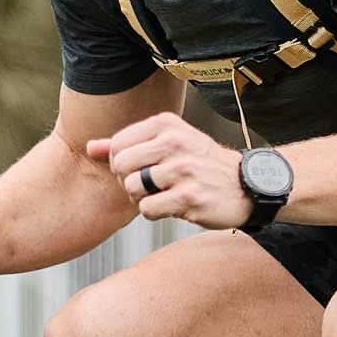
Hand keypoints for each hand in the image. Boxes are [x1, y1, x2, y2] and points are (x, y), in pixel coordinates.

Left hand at [87, 113, 251, 229]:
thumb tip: (90, 148)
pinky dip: (154, 213)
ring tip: (161, 196)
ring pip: (133, 189)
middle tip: (148, 186)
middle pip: (121, 166)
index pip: (118, 144)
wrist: (246, 184)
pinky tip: (172, 206)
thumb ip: (128, 145)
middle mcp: (175, 142)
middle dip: (128, 182)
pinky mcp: (190, 197)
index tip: (139, 169)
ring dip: (141, 199)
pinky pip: (148, 209)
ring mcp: (183, 170)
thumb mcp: (168, 143)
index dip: (121, 163)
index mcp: (167, 124)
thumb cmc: (201, 164)